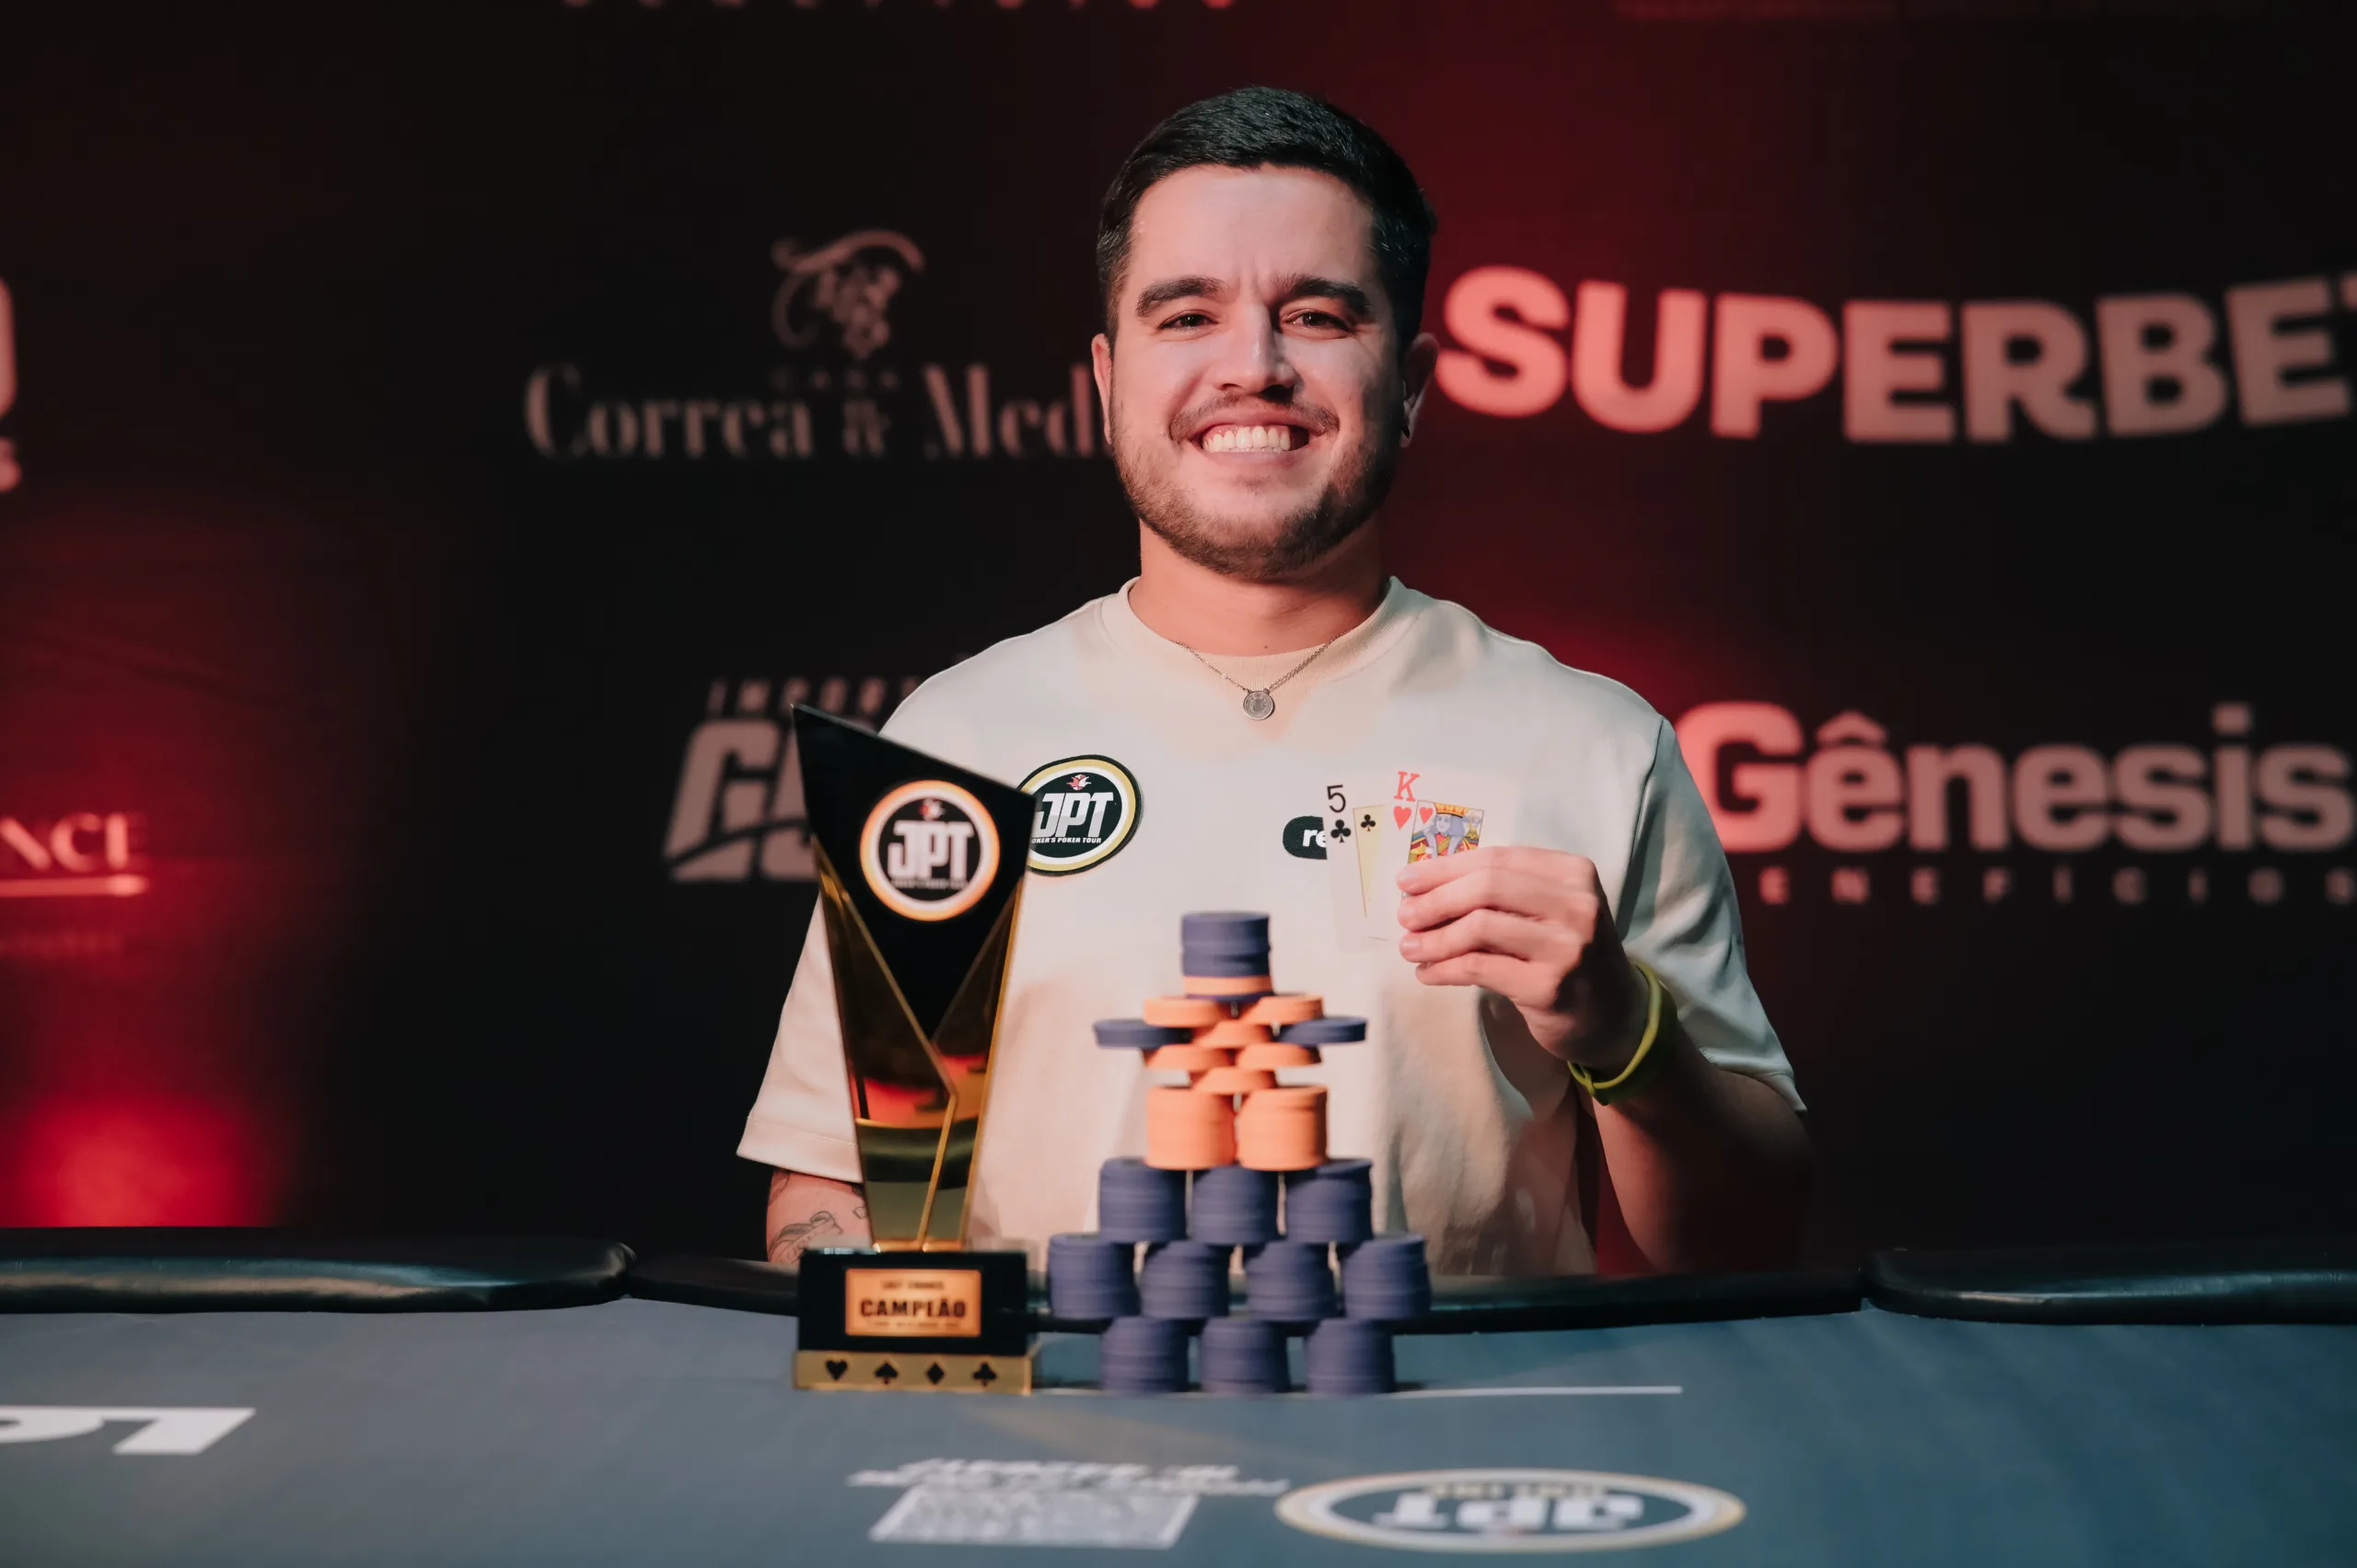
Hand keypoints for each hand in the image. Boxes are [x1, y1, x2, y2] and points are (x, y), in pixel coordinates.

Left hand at [1396, 846, 1644, 1069]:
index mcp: (1574, 872)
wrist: (1614, 1016)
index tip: (1407, 879)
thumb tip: (1425, 884)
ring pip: (1480, 927)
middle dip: (1436, 899)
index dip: (1445, 867)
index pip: (1498, 859)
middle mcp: (1577, 904)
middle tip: (1405, 914)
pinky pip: (1480, 968)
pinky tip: (1427, 973)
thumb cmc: (1568, 954)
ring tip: (1409, 947)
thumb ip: (1504, 892)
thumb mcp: (1550, 911)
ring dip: (1434, 938)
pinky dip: (1445, 968)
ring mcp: (1567, 946)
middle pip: (1487, 887)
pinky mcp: (1549, 986)